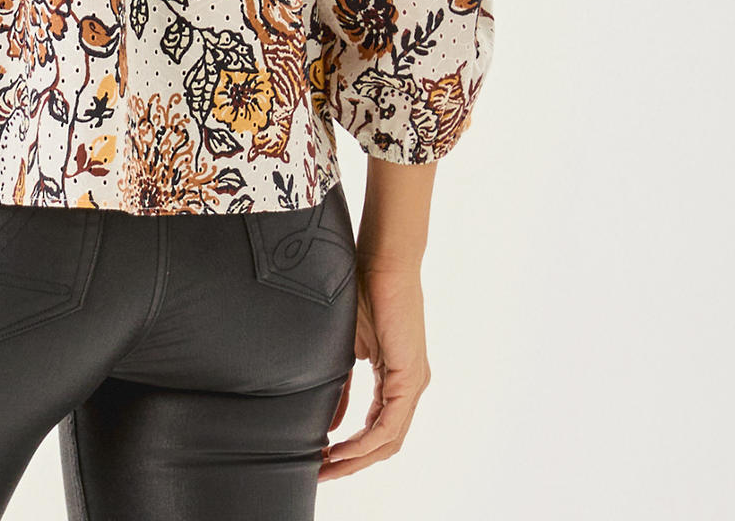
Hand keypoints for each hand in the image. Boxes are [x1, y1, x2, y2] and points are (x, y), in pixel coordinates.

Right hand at [318, 262, 430, 480]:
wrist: (382, 259)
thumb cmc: (364, 290)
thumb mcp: (347, 347)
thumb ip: (341, 384)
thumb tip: (332, 422)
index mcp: (396, 378)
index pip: (378, 428)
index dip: (352, 450)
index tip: (321, 460)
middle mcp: (410, 386)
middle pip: (386, 442)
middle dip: (353, 463)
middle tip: (322, 474)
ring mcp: (413, 382)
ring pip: (389, 439)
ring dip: (358, 458)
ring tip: (328, 467)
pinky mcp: (410, 375)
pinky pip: (390, 423)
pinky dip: (366, 441)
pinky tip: (343, 447)